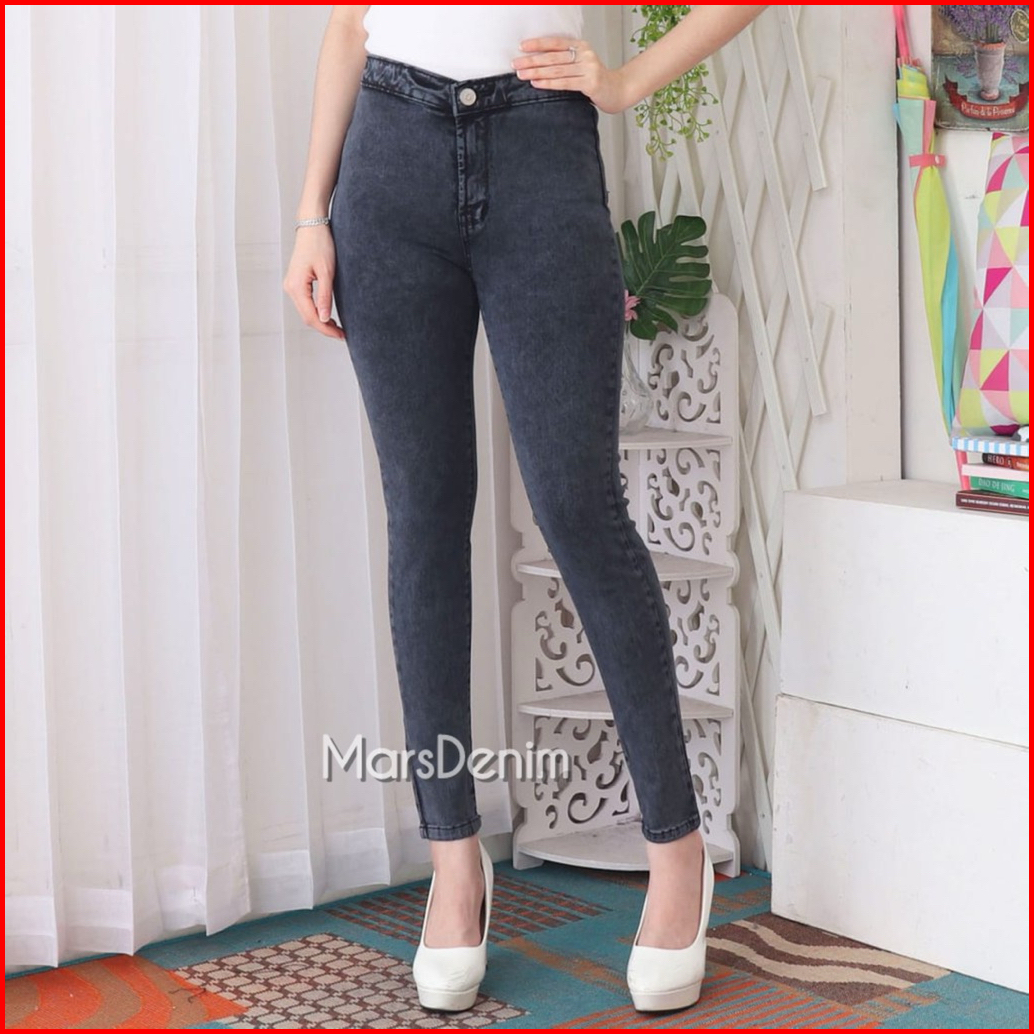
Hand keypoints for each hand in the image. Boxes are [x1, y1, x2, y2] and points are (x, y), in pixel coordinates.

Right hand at [282, 224, 345, 339]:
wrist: (312, 226)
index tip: (341, 336)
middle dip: (324, 328)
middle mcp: (290, 288)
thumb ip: (325, 297)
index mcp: (296, 286)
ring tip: (338, 328)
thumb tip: (324, 318)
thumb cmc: (320, 244)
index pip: (311, 316)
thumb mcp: (327, 272)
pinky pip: (305, 304)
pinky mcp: (296, 283)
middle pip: (307, 317)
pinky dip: (316, 312)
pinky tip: (328, 316)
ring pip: (305, 312)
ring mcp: (291, 285)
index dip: (326, 329)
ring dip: (321, 321)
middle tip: (343, 335)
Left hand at [512, 38, 628, 113]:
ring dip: (537, 72)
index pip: (556, 43)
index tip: (521, 47)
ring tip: (521, 74)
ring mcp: (589, 68)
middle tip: (516, 63)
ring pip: (557, 70)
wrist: (618, 91)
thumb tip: (539, 63)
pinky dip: (549, 83)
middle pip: (553, 57)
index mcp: (581, 46)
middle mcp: (585, 54)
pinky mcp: (590, 83)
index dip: (538, 44)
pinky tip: (537, 83)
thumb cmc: (596, 80)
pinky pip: (565, 83)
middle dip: (532, 60)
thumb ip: (566, 61)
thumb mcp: (582, 65)